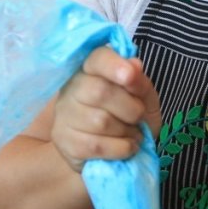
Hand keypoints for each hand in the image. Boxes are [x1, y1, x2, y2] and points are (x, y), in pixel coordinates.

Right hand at [49, 46, 161, 172]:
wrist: (108, 150)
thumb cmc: (127, 117)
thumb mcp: (144, 98)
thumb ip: (140, 82)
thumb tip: (135, 65)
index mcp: (92, 69)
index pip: (98, 58)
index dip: (113, 65)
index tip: (130, 74)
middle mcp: (72, 87)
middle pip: (100, 92)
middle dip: (131, 108)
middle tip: (139, 117)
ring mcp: (64, 114)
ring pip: (100, 121)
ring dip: (127, 131)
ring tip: (133, 133)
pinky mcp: (63, 141)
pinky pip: (97, 146)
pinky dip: (121, 148)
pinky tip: (126, 147)